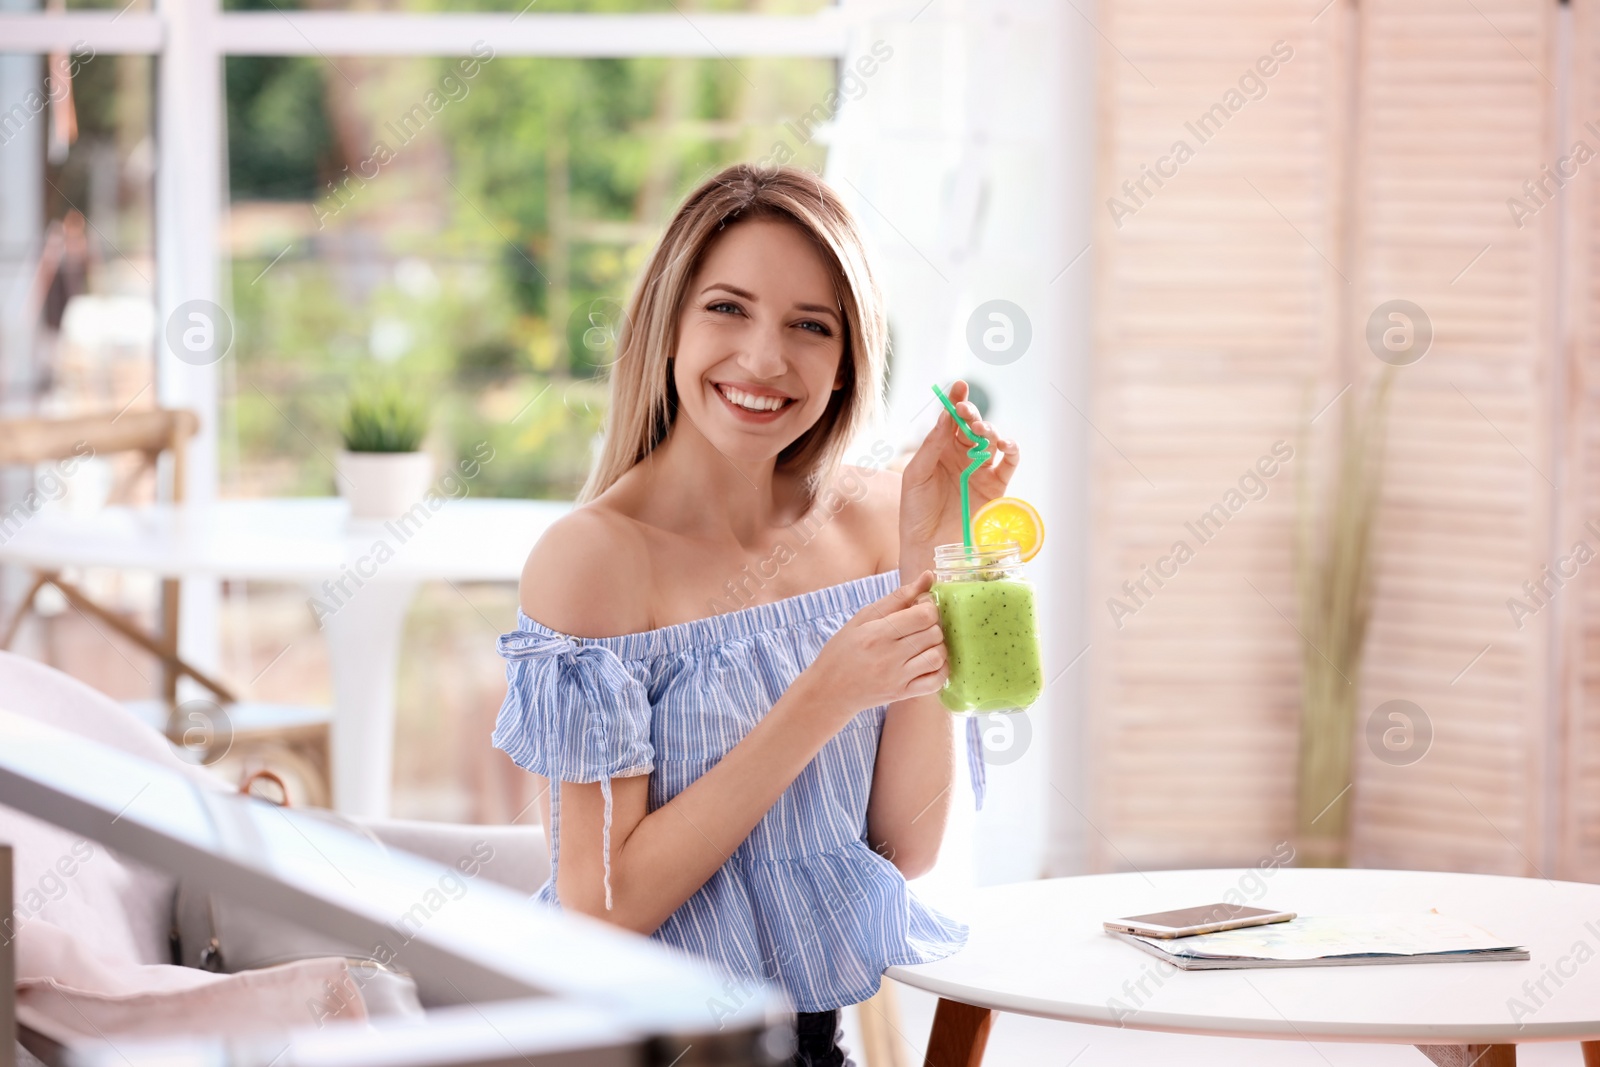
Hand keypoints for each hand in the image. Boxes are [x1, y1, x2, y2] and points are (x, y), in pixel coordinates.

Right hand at [805, 570, 946, 717]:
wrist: (829, 691)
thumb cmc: (844, 649)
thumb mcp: (863, 617)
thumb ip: (898, 597)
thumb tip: (929, 576)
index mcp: (877, 633)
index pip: (924, 615)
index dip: (929, 607)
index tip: (920, 608)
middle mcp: (888, 657)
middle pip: (934, 634)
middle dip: (933, 625)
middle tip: (921, 626)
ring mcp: (897, 678)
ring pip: (937, 657)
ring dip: (938, 647)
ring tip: (925, 644)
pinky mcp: (902, 694)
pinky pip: (935, 682)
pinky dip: (940, 669)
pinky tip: (929, 662)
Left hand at [899, 379, 1019, 574]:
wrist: (928, 546)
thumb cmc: (916, 511)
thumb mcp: (916, 475)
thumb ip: (932, 445)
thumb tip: (946, 416)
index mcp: (940, 448)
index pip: (951, 418)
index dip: (957, 400)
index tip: (960, 385)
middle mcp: (962, 455)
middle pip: (973, 426)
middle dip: (973, 415)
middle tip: (969, 414)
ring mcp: (980, 469)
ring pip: (992, 440)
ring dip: (991, 431)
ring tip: (983, 432)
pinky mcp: (996, 486)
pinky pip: (1009, 463)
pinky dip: (1011, 450)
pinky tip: (1005, 445)